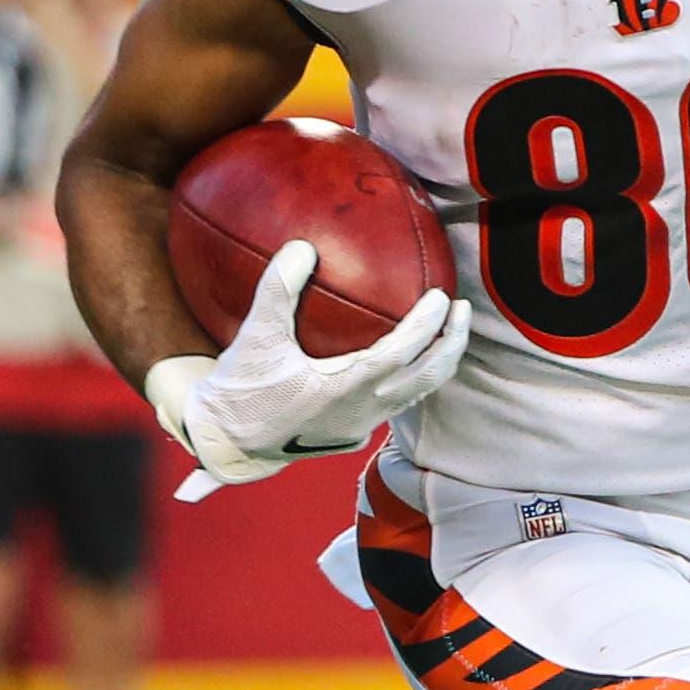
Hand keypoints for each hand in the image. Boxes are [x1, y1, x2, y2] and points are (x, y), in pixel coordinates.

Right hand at [145, 240, 469, 489]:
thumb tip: (302, 246)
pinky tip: (407, 356)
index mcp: (346, 389)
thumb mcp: (256, 336)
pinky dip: (412, 376)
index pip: (403, 353)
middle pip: (427, 378)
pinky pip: (396, 402)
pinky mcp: (354, 434)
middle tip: (462, 308)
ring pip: (416, 394)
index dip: (428, 325)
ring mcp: (362, 427)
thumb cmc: (241, 389)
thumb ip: (278, 289)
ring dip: (436, 362)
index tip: (443, 297)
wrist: (227, 443)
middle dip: (452, 342)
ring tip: (445, 331)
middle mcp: (363, 411)